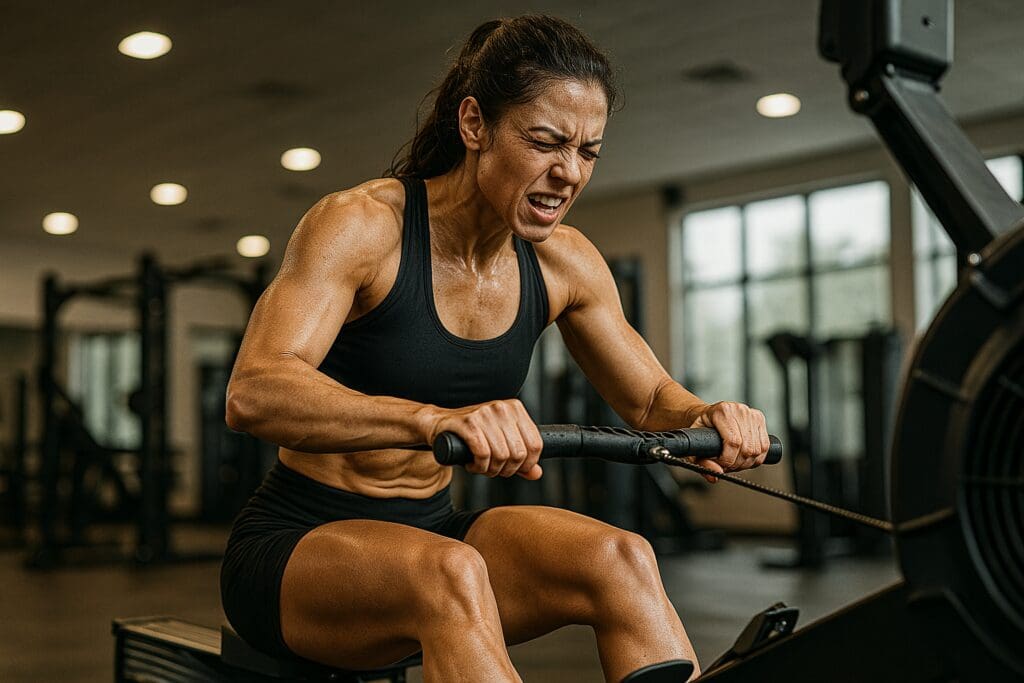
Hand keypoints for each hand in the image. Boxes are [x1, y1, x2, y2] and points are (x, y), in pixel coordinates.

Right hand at [425, 399, 542, 479]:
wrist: (439, 424)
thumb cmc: (472, 434)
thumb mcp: (501, 442)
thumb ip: (520, 458)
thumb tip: (537, 473)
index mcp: (515, 409)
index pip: (535, 444)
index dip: (527, 464)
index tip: (514, 469)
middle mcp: (502, 408)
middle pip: (518, 453)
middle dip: (507, 470)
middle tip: (494, 470)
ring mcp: (485, 413)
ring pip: (501, 456)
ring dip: (491, 470)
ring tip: (482, 467)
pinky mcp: (468, 422)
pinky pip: (483, 454)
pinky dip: (479, 466)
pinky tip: (472, 465)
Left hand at [688, 402, 769, 482]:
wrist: (707, 417)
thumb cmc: (700, 430)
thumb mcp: (695, 445)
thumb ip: (701, 462)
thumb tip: (715, 474)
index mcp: (722, 411)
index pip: (733, 442)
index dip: (728, 460)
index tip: (721, 465)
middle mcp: (739, 410)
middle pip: (747, 448)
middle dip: (736, 464)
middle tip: (726, 466)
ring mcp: (751, 414)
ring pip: (757, 449)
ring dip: (746, 463)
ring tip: (733, 462)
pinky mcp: (760, 419)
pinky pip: (765, 447)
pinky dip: (756, 458)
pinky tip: (744, 459)